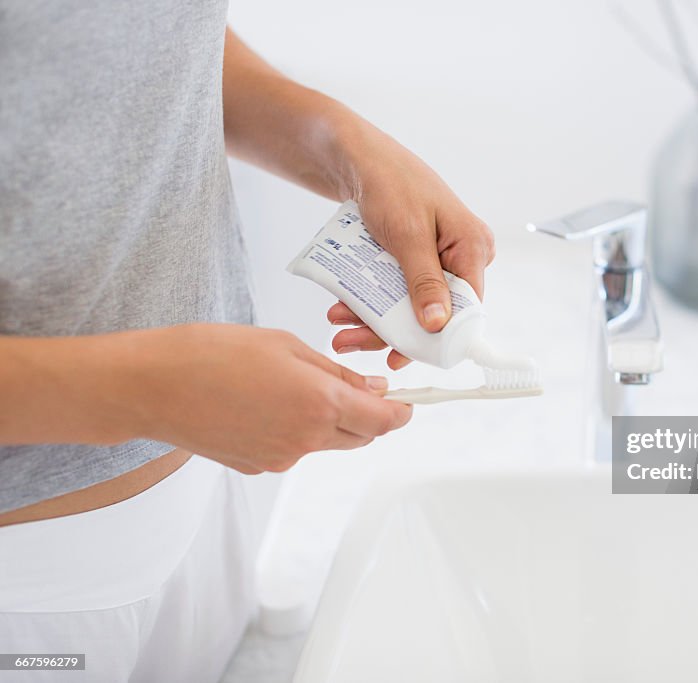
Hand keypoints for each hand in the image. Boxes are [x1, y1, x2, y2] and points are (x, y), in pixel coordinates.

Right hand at [122, 324, 411, 473]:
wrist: (153, 386)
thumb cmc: (212, 353)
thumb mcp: (285, 346)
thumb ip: (335, 372)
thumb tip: (371, 388)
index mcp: (319, 402)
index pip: (382, 421)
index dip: (401, 413)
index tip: (407, 404)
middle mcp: (305, 439)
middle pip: (360, 437)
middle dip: (368, 417)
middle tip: (357, 389)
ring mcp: (281, 458)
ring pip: (326, 443)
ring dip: (329, 422)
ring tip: (293, 388)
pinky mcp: (258, 466)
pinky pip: (294, 450)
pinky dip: (295, 431)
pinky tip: (264, 405)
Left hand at [327, 123, 494, 369]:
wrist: (357, 157)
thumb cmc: (389, 181)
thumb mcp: (407, 233)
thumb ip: (424, 280)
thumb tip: (439, 324)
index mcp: (473, 247)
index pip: (467, 308)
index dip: (438, 337)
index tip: (402, 355)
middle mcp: (461, 257)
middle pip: (433, 311)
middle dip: (390, 330)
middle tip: (350, 342)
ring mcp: (437, 259)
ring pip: (409, 306)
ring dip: (371, 320)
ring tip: (338, 326)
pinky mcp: (414, 260)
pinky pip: (396, 291)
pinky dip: (369, 301)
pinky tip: (342, 307)